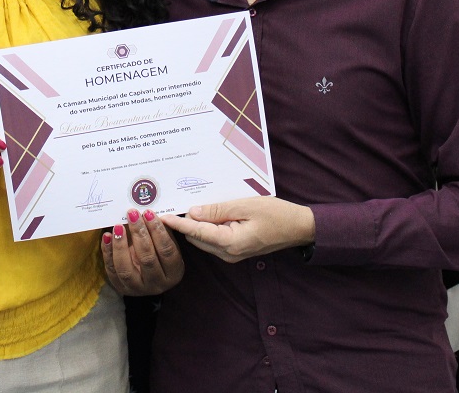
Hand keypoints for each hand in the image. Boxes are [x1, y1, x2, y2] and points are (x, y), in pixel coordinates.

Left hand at [101, 208, 183, 294]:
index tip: (148, 213)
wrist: (146, 275)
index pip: (166, 251)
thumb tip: (150, 211)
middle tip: (133, 215)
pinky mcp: (121, 287)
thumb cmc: (159, 253)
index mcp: (173, 272)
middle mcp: (157, 284)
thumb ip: (161, 230)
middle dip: (139, 234)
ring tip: (118, 226)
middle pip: (147, 259)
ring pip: (126, 269)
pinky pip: (111, 270)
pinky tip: (107, 236)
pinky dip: (108, 252)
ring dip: (120, 245)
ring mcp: (137, 289)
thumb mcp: (166, 243)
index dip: (158, 231)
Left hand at [160, 197, 314, 262]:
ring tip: (184, 206)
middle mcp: (228, 253)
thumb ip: (218, 210)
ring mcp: (231, 254)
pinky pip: (213, 239)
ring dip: (194, 226)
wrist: (298, 228)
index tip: (160, 216)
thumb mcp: (246, 205)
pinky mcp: (235, 250)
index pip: (196, 232)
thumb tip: (193, 212)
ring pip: (203, 240)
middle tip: (170, 205)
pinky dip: (205, 228)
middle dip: (183, 224)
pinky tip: (204, 213)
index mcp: (230, 242)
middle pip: (196, 238)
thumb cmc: (276, 214)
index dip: (177, 223)